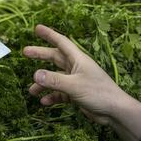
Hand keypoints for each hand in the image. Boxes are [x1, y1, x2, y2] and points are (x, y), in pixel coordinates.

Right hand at [23, 25, 140, 140]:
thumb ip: (54, 80)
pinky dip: (52, 96)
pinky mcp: (76, 94)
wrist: (115, 112)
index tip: (36, 28)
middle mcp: (75, 68)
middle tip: (25, 52)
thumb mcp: (74, 86)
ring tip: (31, 91)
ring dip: (43, 83)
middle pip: (54, 58)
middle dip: (40, 55)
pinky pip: (59, 93)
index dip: (49, 34)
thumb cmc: (99, 93)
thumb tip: (34, 75)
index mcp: (78, 59)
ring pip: (54, 78)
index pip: (61, 42)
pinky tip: (44, 102)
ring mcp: (75, 81)